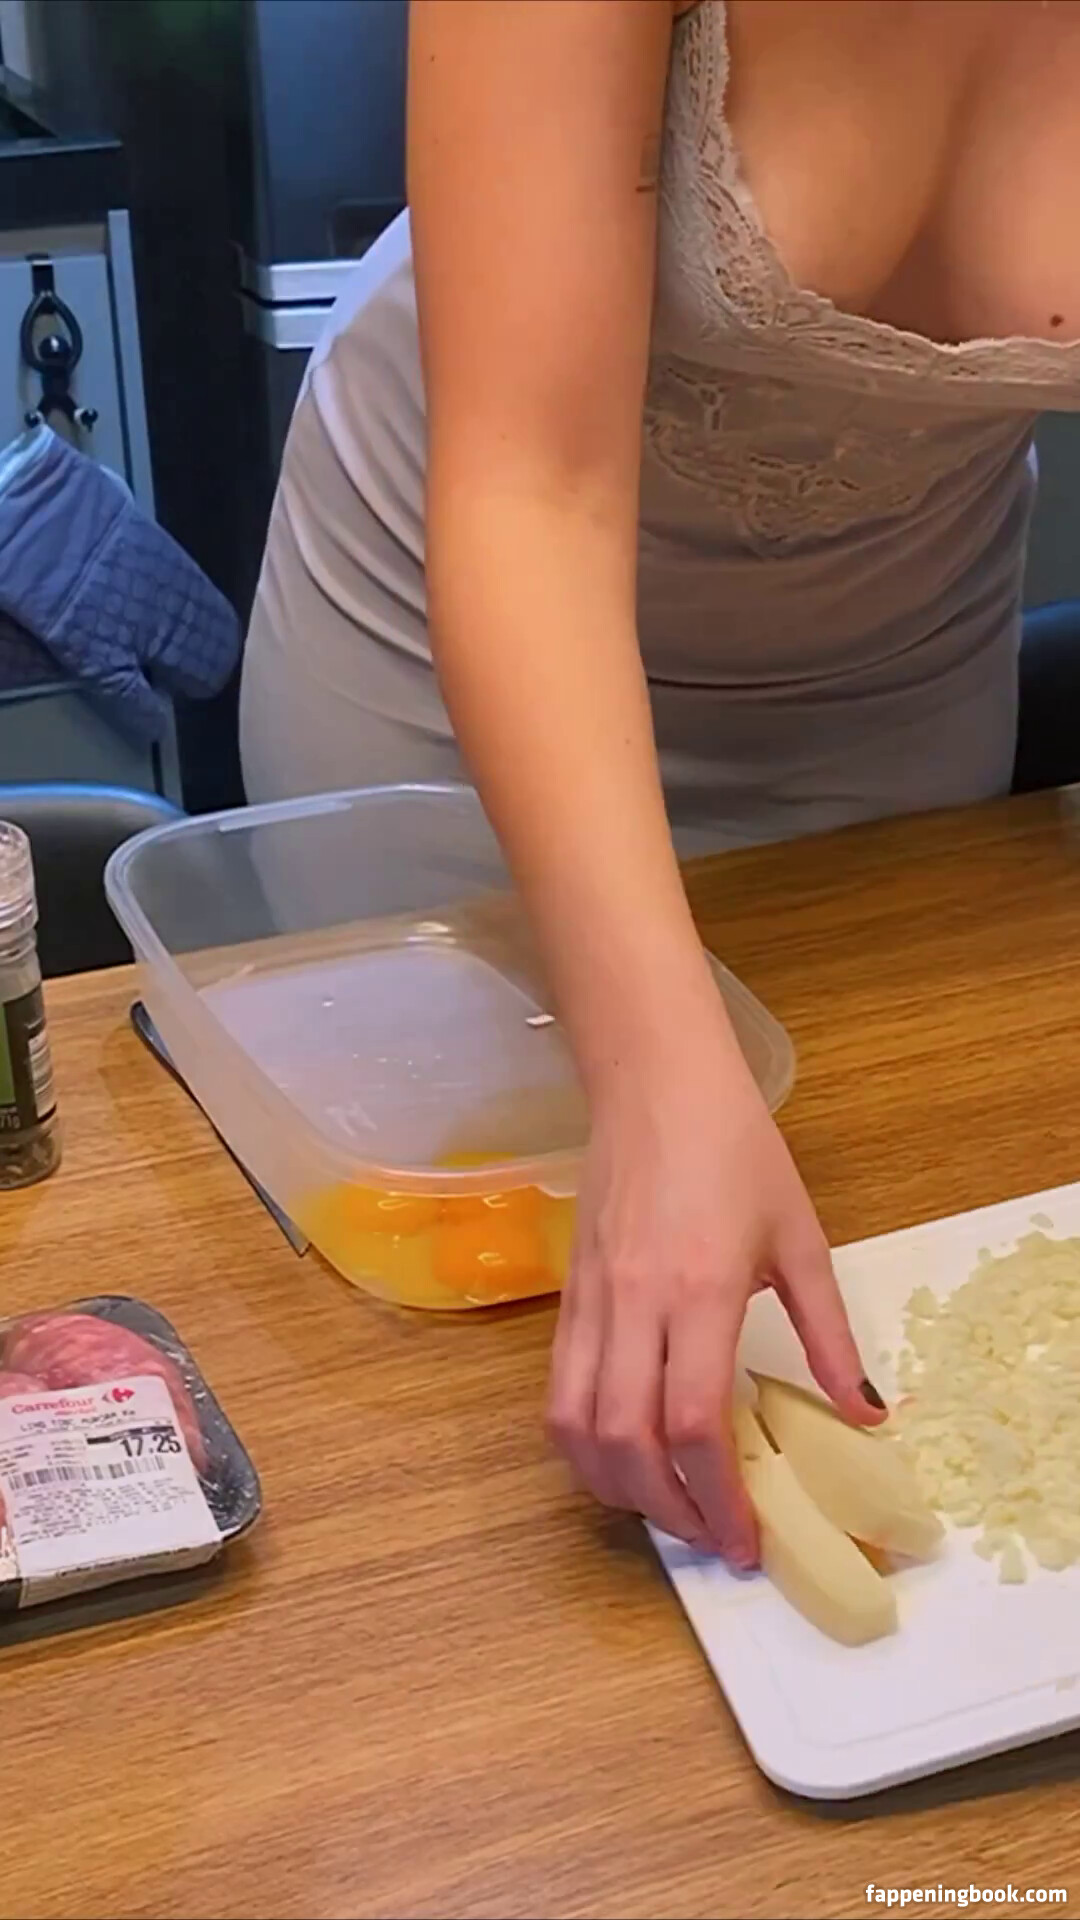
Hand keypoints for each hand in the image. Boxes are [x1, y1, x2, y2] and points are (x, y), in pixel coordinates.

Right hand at [546, 1040, 884, 1564]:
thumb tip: (866, 1414)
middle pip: (627, 1442)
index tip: (745, 1539)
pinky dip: (583, 1445)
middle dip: (668, 1510)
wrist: (655, 1083)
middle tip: (711, 1537)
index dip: (716, 1496)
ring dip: (617, 1488)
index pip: (692, 1422)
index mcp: (699, 1290)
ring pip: (577, 1428)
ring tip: (665, 1508)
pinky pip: (557, 1392)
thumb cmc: (734, 1148)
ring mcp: (591, 1302)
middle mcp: (634, 1305)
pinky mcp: (566, 1297)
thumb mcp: (801, 1238)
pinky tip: (623, 1458)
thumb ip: (830, 1334)